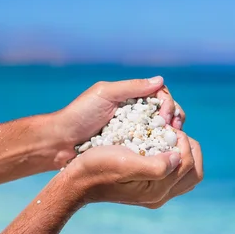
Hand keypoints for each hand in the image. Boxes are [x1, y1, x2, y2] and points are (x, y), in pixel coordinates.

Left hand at [49, 76, 185, 166]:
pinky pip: (150, 147)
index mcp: (130, 97)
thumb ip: (131, 87)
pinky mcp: (130, 149)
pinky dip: (160, 148)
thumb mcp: (104, 94)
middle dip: (174, 118)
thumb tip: (160, 80)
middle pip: (166, 112)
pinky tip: (165, 153)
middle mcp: (135, 113)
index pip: (160, 95)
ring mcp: (134, 132)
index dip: (168, 104)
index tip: (166, 117)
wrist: (60, 142)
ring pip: (161, 130)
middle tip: (175, 129)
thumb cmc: (79, 115)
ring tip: (173, 141)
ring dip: (171, 134)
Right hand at [62, 130, 202, 207]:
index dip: (184, 143)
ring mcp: (155, 193)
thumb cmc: (98, 168)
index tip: (168, 129)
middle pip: (194, 173)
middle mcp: (160, 196)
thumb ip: (156, 165)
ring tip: (170, 138)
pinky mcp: (149, 187)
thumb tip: (179, 157)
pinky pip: (175, 174)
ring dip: (185, 153)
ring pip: (187, 174)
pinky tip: (161, 145)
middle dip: (191, 149)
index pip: (188, 165)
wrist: (77, 181)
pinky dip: (175, 158)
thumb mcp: (125, 163)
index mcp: (157, 191)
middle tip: (175, 133)